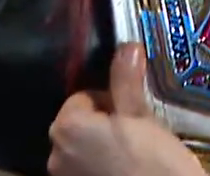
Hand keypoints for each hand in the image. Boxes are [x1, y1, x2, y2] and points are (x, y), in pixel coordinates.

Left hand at [48, 44, 205, 175]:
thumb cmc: (154, 162)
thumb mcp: (142, 118)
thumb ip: (126, 82)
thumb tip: (127, 46)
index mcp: (66, 127)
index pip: (82, 98)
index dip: (110, 101)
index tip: (133, 112)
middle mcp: (55, 153)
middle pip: (79, 124)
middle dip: (104, 124)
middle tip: (136, 132)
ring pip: (83, 149)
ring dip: (102, 146)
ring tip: (134, 152)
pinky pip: (86, 168)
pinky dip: (101, 166)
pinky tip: (125, 169)